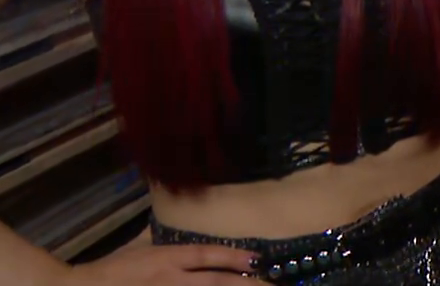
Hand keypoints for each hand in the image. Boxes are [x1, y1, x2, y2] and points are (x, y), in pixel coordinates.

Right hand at [62, 239, 256, 283]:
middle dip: (246, 284)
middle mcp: (170, 279)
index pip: (206, 255)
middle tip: (272, 285)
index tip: (257, 259)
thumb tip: (169, 217)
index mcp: (166, 258)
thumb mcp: (135, 248)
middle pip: (215, 282)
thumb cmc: (109, 270)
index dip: (233, 257)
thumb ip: (156, 238)